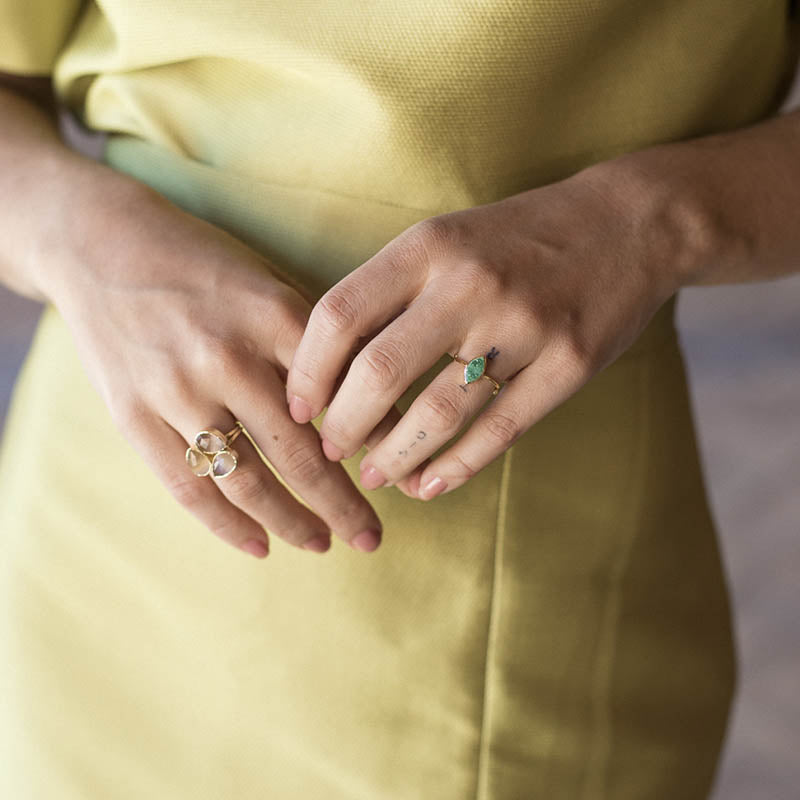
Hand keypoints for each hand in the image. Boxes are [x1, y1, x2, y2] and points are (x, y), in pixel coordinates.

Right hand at [47, 177, 386, 557]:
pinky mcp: (132, 415)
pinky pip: (187, 488)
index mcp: (274, 318)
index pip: (341, 400)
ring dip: (292, 523)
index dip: (376, 446)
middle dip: (343, 506)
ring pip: (247, 481)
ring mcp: (176, 390)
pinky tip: (260, 546)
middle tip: (371, 537)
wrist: (101, 244)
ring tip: (323, 544)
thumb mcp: (269, 284)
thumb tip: (373, 408)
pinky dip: (227, 526)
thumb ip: (314, 344)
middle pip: (300, 454)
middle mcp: (227, 357)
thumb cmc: (202, 266)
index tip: (399, 476)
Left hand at [285, 165, 683, 499]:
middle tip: (332, 450)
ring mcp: (525, 325)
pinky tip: (429, 484)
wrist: (628, 224)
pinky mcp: (568, 364)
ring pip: (438, 414)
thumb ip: (390, 291)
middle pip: (380, 374)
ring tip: (377, 476)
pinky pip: (499, 431)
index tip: (299, 406)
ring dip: (396, 457)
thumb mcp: (445, 238)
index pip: (340, 315)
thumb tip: (333, 370)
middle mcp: (471, 283)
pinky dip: (455, 467)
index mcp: (429, 246)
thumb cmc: (517, 238)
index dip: (308, 371)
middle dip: (343, 426)